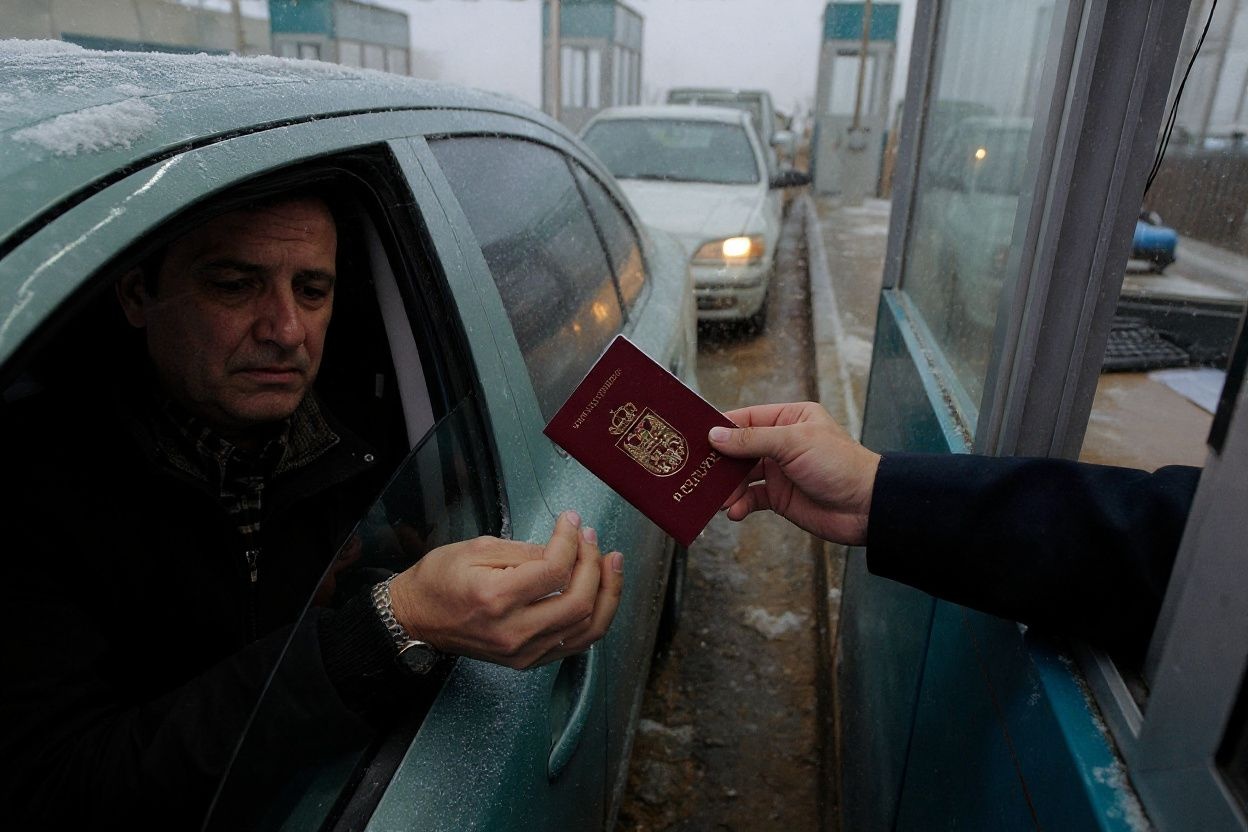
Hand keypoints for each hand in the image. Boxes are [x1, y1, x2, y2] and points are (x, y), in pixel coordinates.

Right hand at [387, 511, 623, 669]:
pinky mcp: (528, 661)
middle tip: (594, 540)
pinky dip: (596, 618)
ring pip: (587, 628)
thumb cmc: (438, 582)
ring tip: (611, 564)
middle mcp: (513, 631)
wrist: (415, 621)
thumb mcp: (476, 549)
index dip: (571, 540)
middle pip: (579, 602)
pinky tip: (600, 595)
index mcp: (496, 598)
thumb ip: (525, 550)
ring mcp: (523, 652)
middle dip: (595, 566)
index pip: (554, 570)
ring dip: (607, 593)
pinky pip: (577, 644)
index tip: (572, 521)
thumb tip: (563, 545)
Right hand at [708, 401, 880, 545]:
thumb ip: (751, 439)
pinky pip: (752, 498)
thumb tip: (716, 435)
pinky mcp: (780, 497)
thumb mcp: (793, 443)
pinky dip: (741, 505)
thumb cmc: (840, 464)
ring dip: (729, 487)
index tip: (697, 437)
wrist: (866, 507)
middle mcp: (782, 443)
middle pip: (739, 448)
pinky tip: (735, 511)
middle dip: (721, 462)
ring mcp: (780, 471)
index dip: (722, 427)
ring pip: (742, 476)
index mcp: (789, 419)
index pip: (746, 418)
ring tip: (720, 498)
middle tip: (700, 471)